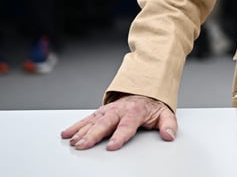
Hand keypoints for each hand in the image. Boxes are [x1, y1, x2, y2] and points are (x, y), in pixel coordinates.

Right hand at [61, 94, 176, 150]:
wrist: (144, 90)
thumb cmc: (152, 105)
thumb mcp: (165, 113)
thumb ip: (168, 124)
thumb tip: (169, 135)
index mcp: (135, 111)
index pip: (127, 125)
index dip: (120, 136)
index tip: (112, 146)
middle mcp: (119, 110)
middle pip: (105, 123)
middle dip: (93, 135)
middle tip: (83, 145)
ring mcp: (109, 110)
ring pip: (93, 121)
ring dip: (82, 131)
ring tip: (73, 142)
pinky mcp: (101, 112)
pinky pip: (87, 119)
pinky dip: (76, 126)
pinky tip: (67, 134)